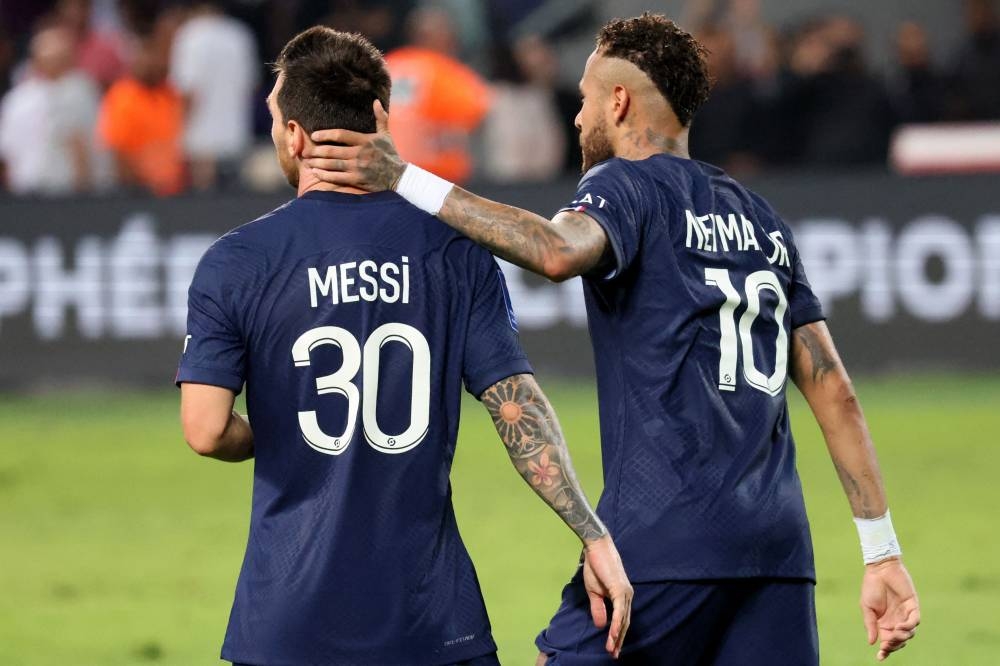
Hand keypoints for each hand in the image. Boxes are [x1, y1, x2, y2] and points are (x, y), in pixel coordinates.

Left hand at [304, 99, 405, 190]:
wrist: (400, 177)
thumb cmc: (391, 155)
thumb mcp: (386, 135)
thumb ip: (380, 118)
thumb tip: (375, 101)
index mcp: (365, 140)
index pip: (341, 134)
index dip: (325, 134)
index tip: (314, 135)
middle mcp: (360, 153)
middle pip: (332, 150)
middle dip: (316, 151)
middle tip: (304, 150)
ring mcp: (358, 168)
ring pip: (333, 164)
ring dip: (318, 163)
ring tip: (308, 162)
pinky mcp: (358, 180)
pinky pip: (337, 177)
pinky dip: (325, 175)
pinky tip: (316, 173)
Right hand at [582, 535, 632, 658]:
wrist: (596, 548)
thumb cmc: (595, 567)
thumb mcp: (594, 592)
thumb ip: (598, 609)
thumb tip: (600, 626)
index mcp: (622, 596)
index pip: (622, 620)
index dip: (617, 635)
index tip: (612, 649)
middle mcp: (627, 596)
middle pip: (625, 623)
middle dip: (619, 640)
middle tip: (614, 655)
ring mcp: (625, 593)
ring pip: (623, 620)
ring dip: (617, 636)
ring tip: (611, 649)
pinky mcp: (620, 589)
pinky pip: (619, 611)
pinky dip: (617, 624)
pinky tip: (614, 634)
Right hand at [860, 558, 919, 660]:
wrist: (879, 570)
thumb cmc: (871, 587)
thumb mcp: (867, 607)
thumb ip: (870, 624)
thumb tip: (872, 642)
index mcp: (884, 623)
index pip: (888, 641)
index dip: (885, 650)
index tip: (880, 657)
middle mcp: (896, 621)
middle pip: (900, 640)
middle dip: (894, 645)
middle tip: (887, 644)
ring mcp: (905, 614)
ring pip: (909, 633)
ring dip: (902, 637)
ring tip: (895, 633)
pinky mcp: (913, 606)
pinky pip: (915, 621)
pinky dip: (909, 626)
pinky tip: (901, 626)